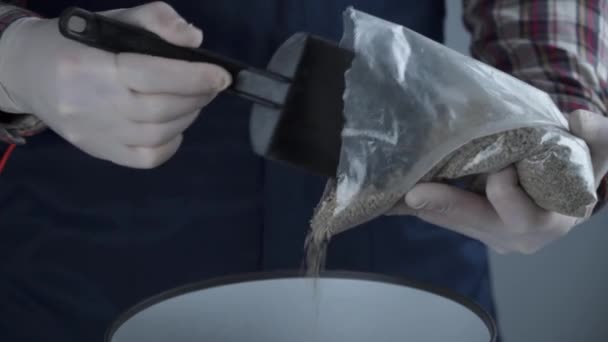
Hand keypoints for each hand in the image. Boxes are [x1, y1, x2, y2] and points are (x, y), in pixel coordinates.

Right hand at [0, 2, 230, 167]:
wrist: (29, 73)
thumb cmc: (76, 43)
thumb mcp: (112, 19)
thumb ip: (155, 20)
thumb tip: (194, 40)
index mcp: (89, 66)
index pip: (150, 75)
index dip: (193, 76)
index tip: (221, 75)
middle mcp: (89, 105)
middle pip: (159, 109)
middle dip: (197, 96)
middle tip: (212, 84)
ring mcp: (94, 134)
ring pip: (157, 135)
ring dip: (188, 115)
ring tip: (194, 98)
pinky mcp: (99, 152)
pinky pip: (147, 158)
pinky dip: (172, 143)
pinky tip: (174, 124)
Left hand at [399, 110, 607, 253]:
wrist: (566, 193)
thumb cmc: (580, 169)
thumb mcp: (596, 150)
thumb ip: (596, 135)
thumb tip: (580, 119)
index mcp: (551, 221)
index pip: (521, 213)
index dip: (506, 191)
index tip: (496, 170)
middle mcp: (519, 237)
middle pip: (479, 224)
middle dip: (448, 207)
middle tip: (416, 194)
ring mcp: (494, 236)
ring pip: (458, 225)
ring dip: (430, 207)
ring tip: (401, 192)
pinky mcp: (477, 230)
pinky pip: (449, 221)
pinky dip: (429, 206)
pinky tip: (404, 194)